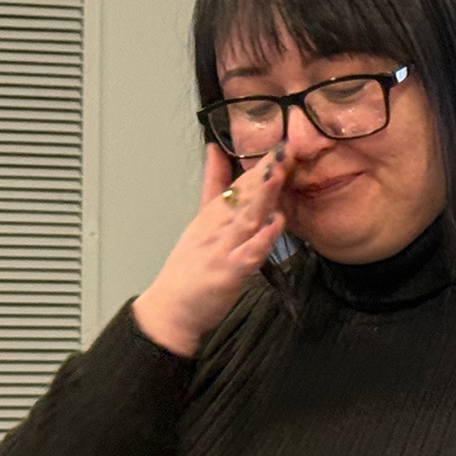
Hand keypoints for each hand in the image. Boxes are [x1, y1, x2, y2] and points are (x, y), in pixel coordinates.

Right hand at [132, 144, 287, 355]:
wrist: (170, 309)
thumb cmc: (187, 269)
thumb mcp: (199, 220)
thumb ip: (212, 186)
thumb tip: (215, 151)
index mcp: (211, 216)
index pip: (238, 184)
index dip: (260, 164)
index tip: (280, 145)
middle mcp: (216, 228)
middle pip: (243, 196)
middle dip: (265, 173)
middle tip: (285, 150)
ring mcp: (222, 249)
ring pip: (246, 218)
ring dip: (264, 196)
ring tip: (279, 175)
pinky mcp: (228, 273)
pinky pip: (248, 253)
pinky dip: (262, 238)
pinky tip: (275, 223)